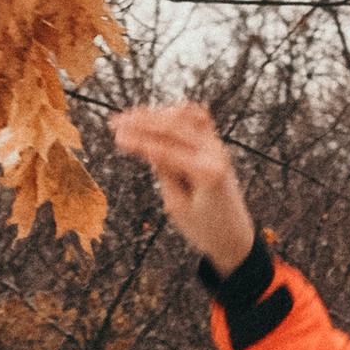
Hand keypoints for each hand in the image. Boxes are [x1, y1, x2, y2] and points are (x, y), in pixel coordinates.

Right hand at [111, 102, 257, 273]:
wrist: (232, 235)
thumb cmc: (205, 228)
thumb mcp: (177, 206)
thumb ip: (164, 173)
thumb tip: (147, 146)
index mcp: (207, 173)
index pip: (167, 150)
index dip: (139, 142)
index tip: (117, 137)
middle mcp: (216, 153)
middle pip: (175, 126)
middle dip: (143, 121)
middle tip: (116, 123)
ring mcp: (218, 145)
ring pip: (186, 116)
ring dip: (157, 114)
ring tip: (132, 117)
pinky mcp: (216, 144)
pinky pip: (196, 118)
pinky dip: (175, 113)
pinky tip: (156, 116)